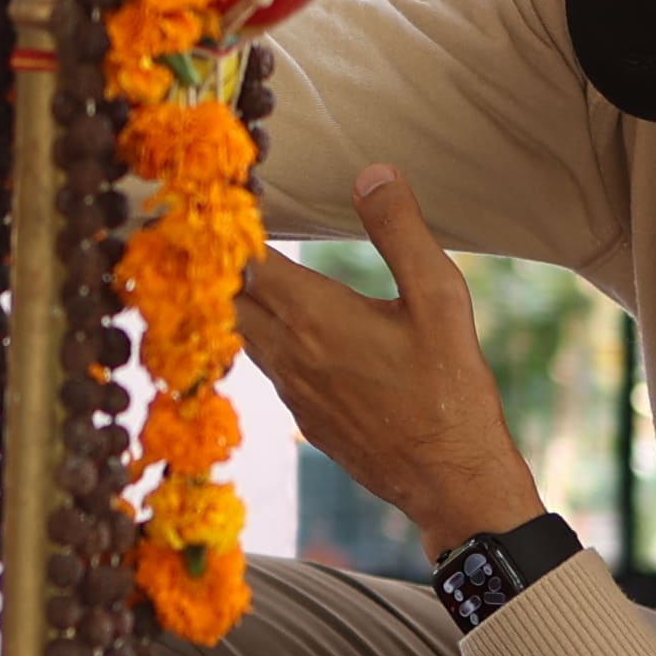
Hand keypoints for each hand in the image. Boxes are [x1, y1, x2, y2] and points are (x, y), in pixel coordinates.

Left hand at [232, 166, 544, 558]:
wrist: (450, 482)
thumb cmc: (451, 389)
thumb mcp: (441, 299)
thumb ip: (401, 233)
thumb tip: (373, 173)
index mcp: (314, 316)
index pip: (247, 260)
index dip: (229, 229)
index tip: (218, 201)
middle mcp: (288, 353)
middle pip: (227, 298)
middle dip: (216, 264)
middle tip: (204, 231)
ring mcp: (291, 390)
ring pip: (241, 334)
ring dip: (232, 301)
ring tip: (228, 269)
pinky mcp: (303, 416)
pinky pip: (264, 366)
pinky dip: (256, 336)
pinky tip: (273, 325)